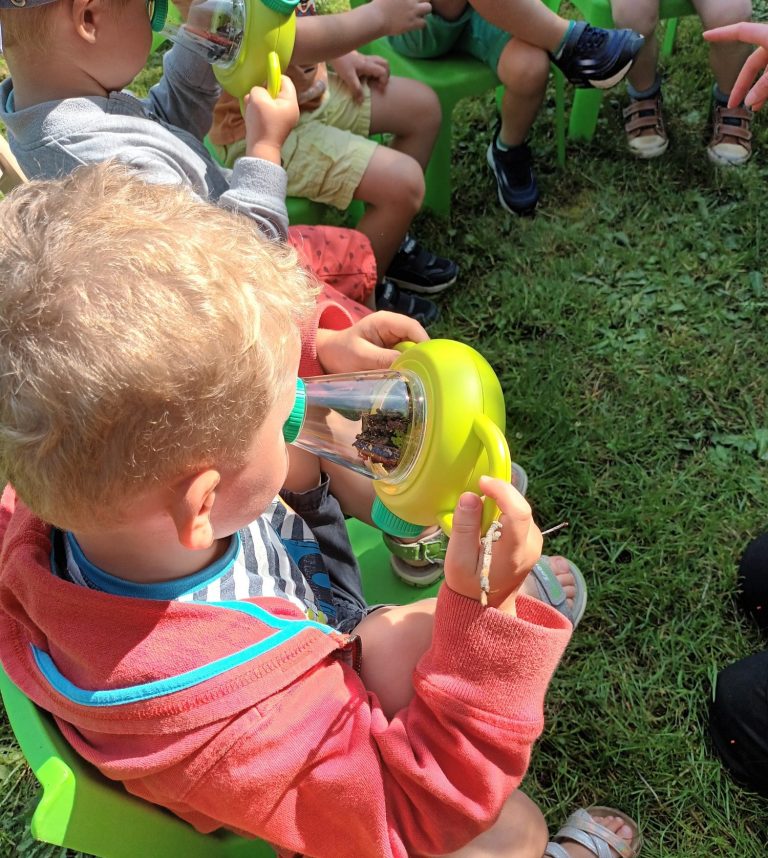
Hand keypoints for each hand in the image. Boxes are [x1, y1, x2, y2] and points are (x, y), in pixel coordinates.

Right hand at [243, 76, 299, 163]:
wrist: (261, 149)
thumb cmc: (262, 123)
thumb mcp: (257, 98)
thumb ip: (259, 88)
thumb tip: (259, 92)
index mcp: (290, 102)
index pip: (285, 80)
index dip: (272, 77)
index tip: (261, 83)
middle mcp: (290, 110)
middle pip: (277, 91)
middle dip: (263, 92)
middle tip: (255, 98)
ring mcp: (284, 119)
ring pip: (269, 101)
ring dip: (258, 102)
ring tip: (251, 108)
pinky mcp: (276, 126)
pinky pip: (267, 112)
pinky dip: (258, 111)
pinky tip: (251, 115)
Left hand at [315, 311, 428, 373]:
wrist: (328, 356)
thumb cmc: (341, 351)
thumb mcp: (360, 356)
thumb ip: (382, 359)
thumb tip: (407, 366)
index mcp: (385, 321)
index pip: (412, 327)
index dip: (423, 343)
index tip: (428, 362)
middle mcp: (393, 328)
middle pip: (416, 339)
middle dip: (419, 356)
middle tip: (420, 375)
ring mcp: (394, 340)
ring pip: (413, 350)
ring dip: (413, 363)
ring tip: (412, 378)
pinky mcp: (392, 351)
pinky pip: (406, 358)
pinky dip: (406, 367)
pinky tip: (404, 378)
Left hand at [331, 52, 390, 101]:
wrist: (332, 49)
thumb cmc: (341, 63)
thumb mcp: (348, 77)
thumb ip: (356, 89)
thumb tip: (362, 101)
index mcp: (368, 65)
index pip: (383, 71)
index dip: (384, 80)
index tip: (378, 88)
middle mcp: (369, 60)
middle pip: (385, 64)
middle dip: (386, 74)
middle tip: (380, 83)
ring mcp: (365, 58)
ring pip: (379, 61)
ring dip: (380, 71)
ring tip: (374, 80)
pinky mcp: (360, 58)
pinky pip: (373, 62)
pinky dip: (374, 69)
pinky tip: (366, 76)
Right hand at [371, 0, 431, 35]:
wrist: (376, 17)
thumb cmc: (378, 5)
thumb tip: (397, 1)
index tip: (414, 2)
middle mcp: (411, 0)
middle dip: (424, 0)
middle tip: (418, 5)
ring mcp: (412, 10)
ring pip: (428, 8)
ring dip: (425, 11)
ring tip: (419, 14)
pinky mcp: (412, 22)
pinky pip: (424, 23)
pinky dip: (421, 23)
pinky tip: (415, 24)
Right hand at [443, 476, 542, 613]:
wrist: (488, 606)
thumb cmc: (469, 585)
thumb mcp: (458, 560)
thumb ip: (464, 528)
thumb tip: (470, 496)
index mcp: (514, 553)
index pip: (518, 512)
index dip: (502, 491)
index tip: (481, 482)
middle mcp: (531, 545)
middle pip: (520, 506)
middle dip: (499, 493)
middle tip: (475, 492)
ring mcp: (535, 542)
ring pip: (520, 508)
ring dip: (500, 502)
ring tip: (479, 510)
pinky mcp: (532, 539)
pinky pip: (518, 515)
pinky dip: (502, 510)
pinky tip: (487, 520)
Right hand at [704, 23, 767, 108]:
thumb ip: (764, 85)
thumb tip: (748, 102)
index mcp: (767, 36)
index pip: (740, 32)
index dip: (722, 33)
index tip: (705, 35)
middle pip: (752, 63)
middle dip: (742, 85)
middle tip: (732, 104)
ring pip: (764, 71)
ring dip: (758, 90)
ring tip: (753, 108)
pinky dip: (767, 87)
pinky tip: (762, 102)